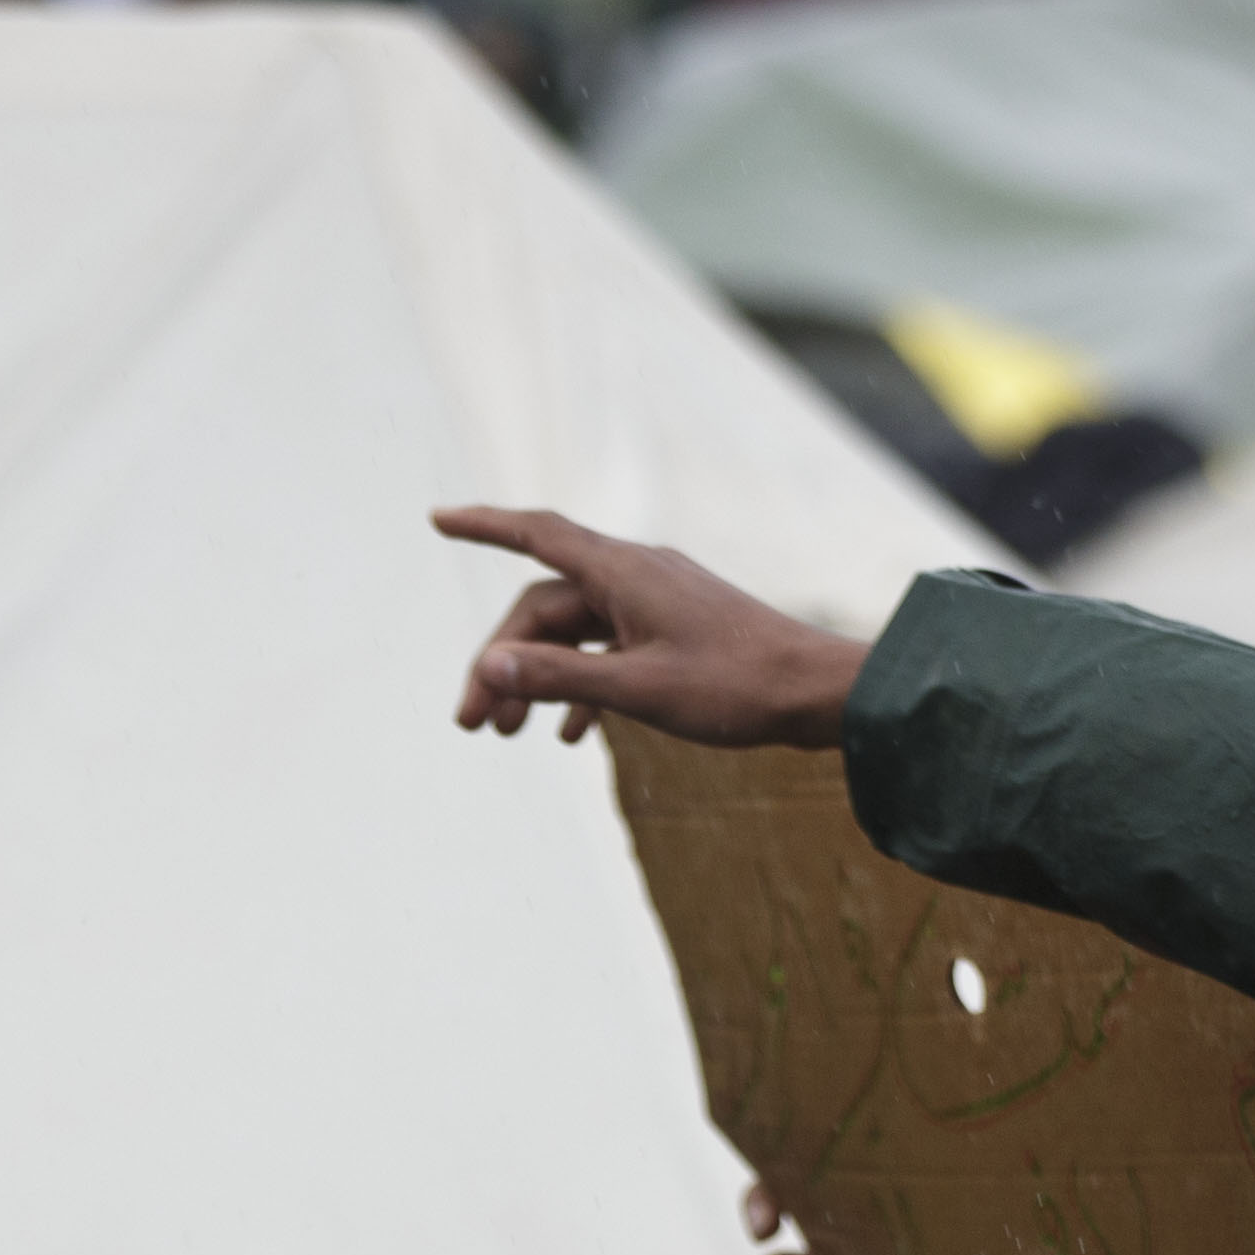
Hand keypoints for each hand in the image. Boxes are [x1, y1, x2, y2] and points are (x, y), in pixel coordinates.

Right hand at [439, 508, 870, 748]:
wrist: (816, 693)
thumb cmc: (736, 686)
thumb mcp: (638, 690)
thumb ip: (559, 678)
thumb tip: (488, 667)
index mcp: (622, 573)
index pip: (535, 534)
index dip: (484, 527)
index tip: (437, 519)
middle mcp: (635, 576)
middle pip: (544, 607)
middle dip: (501, 661)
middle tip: (472, 723)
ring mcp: (656, 602)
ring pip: (575, 633)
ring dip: (538, 680)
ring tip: (509, 735)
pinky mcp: (675, 631)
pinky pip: (611, 649)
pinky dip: (585, 684)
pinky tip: (573, 735)